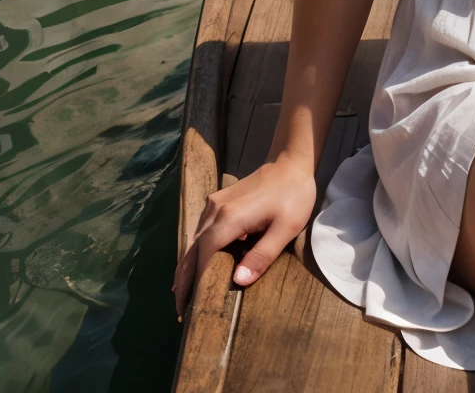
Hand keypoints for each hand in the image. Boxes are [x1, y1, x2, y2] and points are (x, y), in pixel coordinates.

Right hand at [171, 153, 317, 319]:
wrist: (291, 162)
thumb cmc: (293, 195)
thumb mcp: (286, 228)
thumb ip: (262, 255)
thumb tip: (238, 281)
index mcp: (229, 218)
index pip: (204, 257)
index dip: (197, 283)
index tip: (193, 308)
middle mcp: (214, 211)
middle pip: (192, 251)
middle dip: (184, 282)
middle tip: (181, 311)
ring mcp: (213, 204)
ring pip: (193, 242)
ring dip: (187, 268)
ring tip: (185, 297)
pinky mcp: (217, 201)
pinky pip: (200, 232)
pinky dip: (195, 253)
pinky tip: (194, 268)